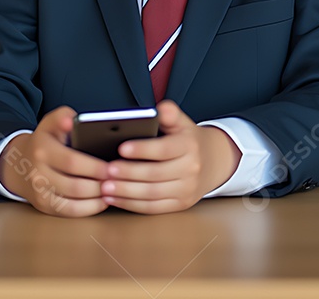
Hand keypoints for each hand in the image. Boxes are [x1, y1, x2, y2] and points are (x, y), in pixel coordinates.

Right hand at [0, 107, 109, 216]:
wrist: (20, 164)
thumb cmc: (45, 140)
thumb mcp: (51, 122)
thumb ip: (63, 116)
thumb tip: (71, 121)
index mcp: (42, 149)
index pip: (71, 161)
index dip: (94, 167)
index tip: (112, 167)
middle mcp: (38, 174)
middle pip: (75, 186)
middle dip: (99, 185)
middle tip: (117, 181)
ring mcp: (40, 193)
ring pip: (73, 203)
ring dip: (97, 198)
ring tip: (113, 190)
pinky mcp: (44, 207)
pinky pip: (70, 212)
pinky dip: (89, 209)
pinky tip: (102, 201)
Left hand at [100, 100, 241, 213]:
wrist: (213, 161)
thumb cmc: (187, 138)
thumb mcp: (182, 121)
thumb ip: (170, 113)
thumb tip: (159, 109)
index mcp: (189, 146)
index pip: (164, 149)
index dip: (142, 149)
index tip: (121, 148)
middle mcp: (191, 169)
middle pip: (155, 174)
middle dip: (129, 173)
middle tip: (106, 170)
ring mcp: (187, 190)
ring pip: (152, 194)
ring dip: (126, 192)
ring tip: (105, 187)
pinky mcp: (180, 205)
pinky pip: (153, 207)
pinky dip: (131, 204)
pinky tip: (114, 199)